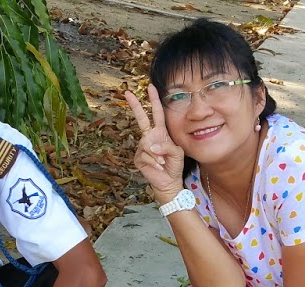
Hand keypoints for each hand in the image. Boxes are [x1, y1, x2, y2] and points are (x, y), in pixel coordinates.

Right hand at [125, 85, 184, 199]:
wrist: (169, 182)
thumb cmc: (174, 166)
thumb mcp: (177, 152)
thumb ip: (166, 146)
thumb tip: (151, 145)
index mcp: (160, 132)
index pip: (156, 113)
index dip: (153, 100)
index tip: (150, 87)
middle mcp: (149, 137)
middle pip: (141, 119)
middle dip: (135, 106)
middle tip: (128, 93)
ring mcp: (142, 147)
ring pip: (147, 145)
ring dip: (158, 155)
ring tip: (163, 162)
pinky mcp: (138, 158)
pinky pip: (146, 155)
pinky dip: (154, 162)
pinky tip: (158, 167)